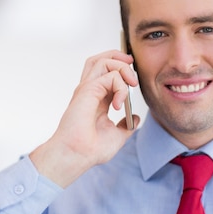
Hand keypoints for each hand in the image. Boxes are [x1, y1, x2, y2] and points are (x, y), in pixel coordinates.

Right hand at [30, 50, 139, 187]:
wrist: (77, 156)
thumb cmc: (90, 150)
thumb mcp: (116, 136)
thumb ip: (126, 125)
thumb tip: (136, 118)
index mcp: (95, 100)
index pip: (105, 74)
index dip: (121, 71)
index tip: (134, 83)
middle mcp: (89, 92)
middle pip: (99, 60)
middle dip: (118, 57)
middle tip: (132, 66)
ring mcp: (87, 89)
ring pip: (102, 61)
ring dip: (122, 68)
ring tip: (131, 84)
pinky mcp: (88, 90)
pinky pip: (110, 76)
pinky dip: (121, 86)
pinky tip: (120, 104)